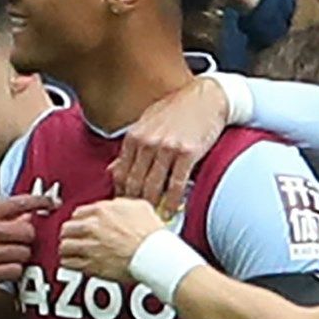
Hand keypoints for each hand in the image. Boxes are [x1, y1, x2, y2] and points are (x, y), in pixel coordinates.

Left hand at [58, 198, 165, 283]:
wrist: (154, 255)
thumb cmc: (151, 234)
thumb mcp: (140, 207)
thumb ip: (122, 205)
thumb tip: (118, 206)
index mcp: (102, 211)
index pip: (78, 213)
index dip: (79, 220)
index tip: (80, 224)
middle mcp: (91, 227)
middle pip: (67, 228)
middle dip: (70, 233)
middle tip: (73, 237)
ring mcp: (89, 246)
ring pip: (64, 246)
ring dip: (67, 248)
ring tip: (70, 251)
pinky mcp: (90, 265)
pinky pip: (69, 263)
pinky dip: (69, 263)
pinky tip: (73, 263)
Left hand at [115, 76, 224, 218]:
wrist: (206, 98)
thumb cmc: (177, 109)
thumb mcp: (146, 124)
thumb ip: (129, 149)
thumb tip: (112, 169)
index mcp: (135, 136)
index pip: (120, 173)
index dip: (119, 194)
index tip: (121, 208)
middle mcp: (148, 142)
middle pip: (134, 183)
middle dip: (132, 205)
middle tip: (133, 220)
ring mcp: (167, 148)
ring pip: (153, 187)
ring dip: (151, 207)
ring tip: (150, 221)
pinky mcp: (187, 154)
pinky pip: (177, 184)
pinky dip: (172, 201)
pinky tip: (169, 211)